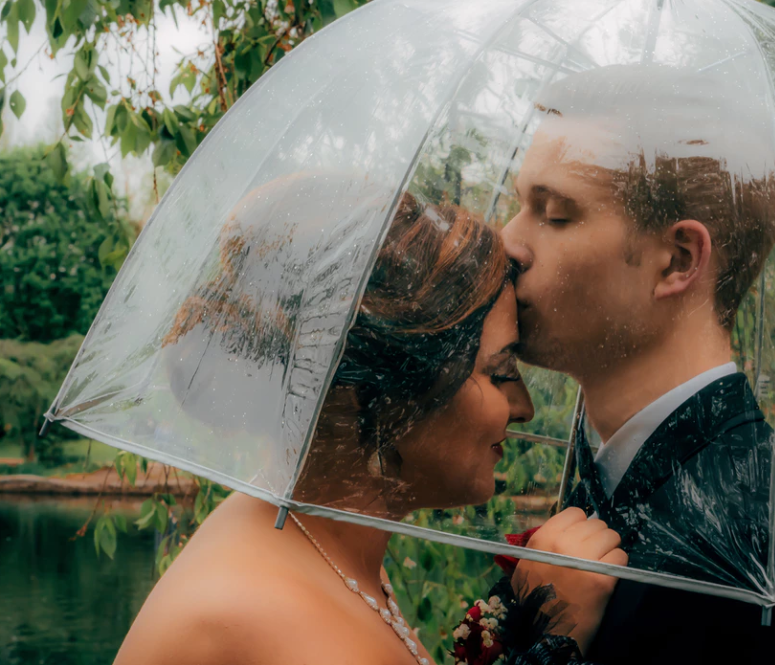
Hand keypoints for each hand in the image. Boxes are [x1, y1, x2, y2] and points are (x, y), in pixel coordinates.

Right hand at [512, 507, 627, 655]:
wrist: (547, 632)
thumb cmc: (535, 598)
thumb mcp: (527, 565)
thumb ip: (543, 544)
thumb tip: (564, 532)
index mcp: (544, 538)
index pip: (575, 513)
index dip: (581, 524)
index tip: (581, 537)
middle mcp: (564, 544)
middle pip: (596, 524)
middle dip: (598, 537)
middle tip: (594, 552)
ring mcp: (584, 559)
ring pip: (611, 536)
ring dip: (610, 548)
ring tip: (602, 562)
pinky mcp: (602, 578)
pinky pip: (620, 556)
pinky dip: (617, 564)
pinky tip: (609, 574)